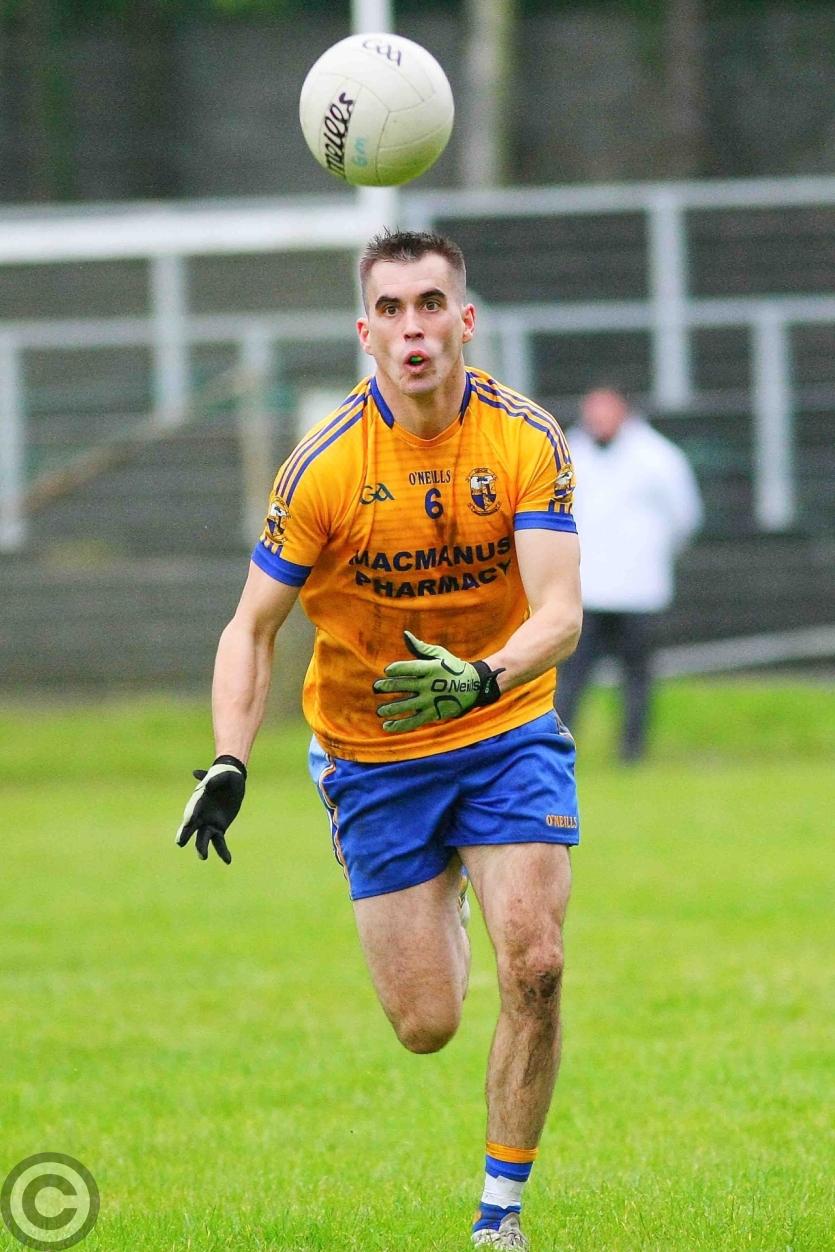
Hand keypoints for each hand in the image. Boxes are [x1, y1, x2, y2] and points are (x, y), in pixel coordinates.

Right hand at [175, 755, 246, 863]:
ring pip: (203, 837)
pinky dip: (223, 851)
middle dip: (185, 833)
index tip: (188, 822)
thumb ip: (213, 779)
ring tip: (203, 856)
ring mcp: (208, 822)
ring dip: (202, 847)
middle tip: (180, 842)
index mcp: (199, 798)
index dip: (191, 814)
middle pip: (191, 825)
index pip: (193, 807)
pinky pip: (219, 842)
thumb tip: (204, 782)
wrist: (232, 780)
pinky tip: (228, 861)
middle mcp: (200, 813)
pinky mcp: (218, 828)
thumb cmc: (225, 775)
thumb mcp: (223, 775)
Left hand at [373, 630, 503, 732]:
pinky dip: (400, 725)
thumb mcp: (440, 654)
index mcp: (431, 668)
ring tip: (380, 711)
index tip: (386, 671)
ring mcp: (431, 700)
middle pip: (404, 686)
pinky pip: (414, 721)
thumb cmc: (453, 667)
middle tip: (376, 688)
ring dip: (390, 708)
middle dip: (387, 687)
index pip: (409, 668)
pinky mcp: (433, 714)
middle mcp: (429, 684)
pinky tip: (387, 726)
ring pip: (406, 706)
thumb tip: (405, 635)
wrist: (474, 686)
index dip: (396, 669)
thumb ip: (420, 647)